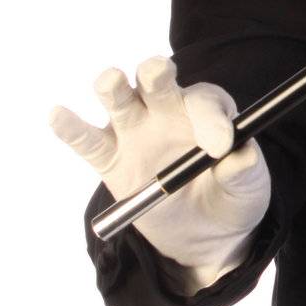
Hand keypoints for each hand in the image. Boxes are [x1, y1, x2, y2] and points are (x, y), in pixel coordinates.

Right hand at [50, 55, 270, 284]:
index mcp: (205, 110)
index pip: (204, 101)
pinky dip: (71, 129)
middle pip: (156, 81)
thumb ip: (243, 171)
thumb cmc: (231, 196)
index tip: (221, 147)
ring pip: (120, 100)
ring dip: (114, 88)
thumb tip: (242, 155)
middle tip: (159, 73)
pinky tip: (58, 116)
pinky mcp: (110, 159)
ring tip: (112, 83)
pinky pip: (87, 142)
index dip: (211, 119)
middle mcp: (166, 110)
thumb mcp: (247, 189)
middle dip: (156, 72)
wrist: (206, 233)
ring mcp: (135, 131)